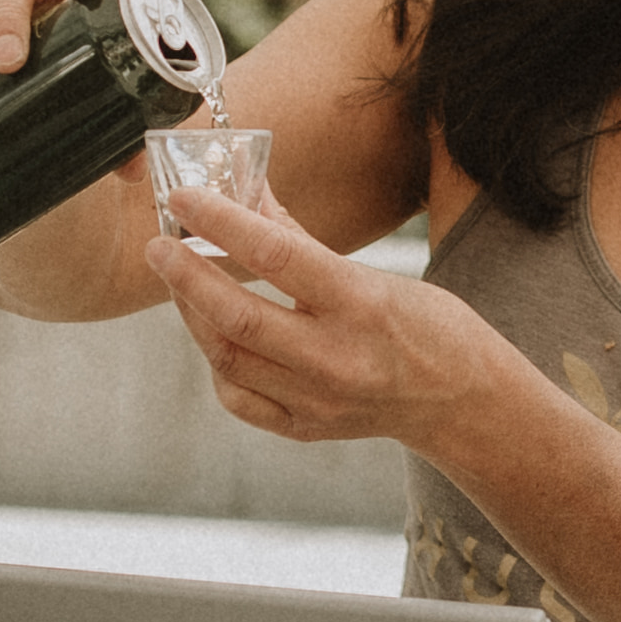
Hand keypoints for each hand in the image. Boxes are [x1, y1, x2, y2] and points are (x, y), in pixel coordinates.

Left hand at [153, 173, 488, 448]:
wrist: (461, 403)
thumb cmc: (427, 327)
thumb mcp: (377, 273)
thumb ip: (302, 238)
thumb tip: (246, 194)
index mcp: (361, 305)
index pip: (275, 255)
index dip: (221, 221)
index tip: (185, 197)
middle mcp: (336, 359)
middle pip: (237, 317)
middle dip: (186, 276)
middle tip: (159, 245)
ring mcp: (317, 401)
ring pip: (227, 358)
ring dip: (193, 314)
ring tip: (180, 280)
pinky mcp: (304, 428)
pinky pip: (238, 396)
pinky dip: (217, 361)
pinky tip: (215, 333)